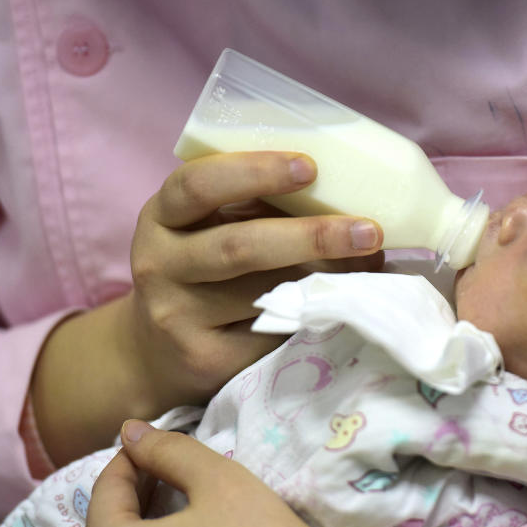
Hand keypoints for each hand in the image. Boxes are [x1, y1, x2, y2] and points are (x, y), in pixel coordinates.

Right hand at [127, 151, 383, 412]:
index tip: (309, 167)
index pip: (197, 185)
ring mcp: (179, 318)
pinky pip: (271, 333)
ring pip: (263, 294)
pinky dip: (313, 314)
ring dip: (324, 278)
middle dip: (312, 236)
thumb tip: (345, 195)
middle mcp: (160, 266)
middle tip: (368, 230)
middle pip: (240, 247)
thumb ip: (254, 209)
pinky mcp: (206, 359)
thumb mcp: (207, 230)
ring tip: (368, 263)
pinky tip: (343, 301)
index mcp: (161, 218)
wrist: (157, 353)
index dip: (253, 171)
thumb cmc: (201, 274)